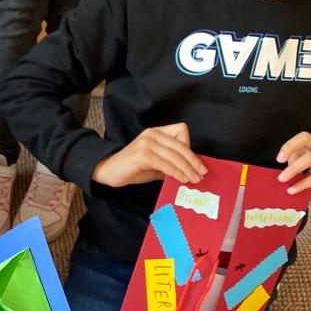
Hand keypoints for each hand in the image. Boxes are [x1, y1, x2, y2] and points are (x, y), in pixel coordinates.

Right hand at [91, 122, 206, 187]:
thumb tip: (190, 172)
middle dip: (193, 160)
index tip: (194, 163)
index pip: (181, 131)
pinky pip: (165, 163)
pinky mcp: (142, 154)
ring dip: (187, 168)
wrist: (108, 171)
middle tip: (201, 173)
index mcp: (156, 132)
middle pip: (181, 144)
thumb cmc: (132, 168)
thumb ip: (171, 164)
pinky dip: (175, 172)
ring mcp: (147, 142)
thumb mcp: (156, 164)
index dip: (189, 147)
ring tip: (194, 180)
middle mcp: (152, 133)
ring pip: (175, 154)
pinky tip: (181, 179)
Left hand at [277, 132, 310, 199]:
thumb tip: (282, 175)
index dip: (289, 144)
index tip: (280, 158)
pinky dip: (302, 184)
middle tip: (279, 163)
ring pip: (310, 157)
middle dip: (289, 149)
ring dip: (293, 169)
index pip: (303, 137)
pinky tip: (293, 190)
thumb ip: (300, 171)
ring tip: (282, 179)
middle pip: (307, 138)